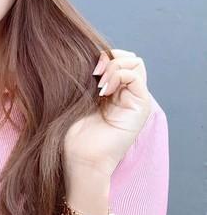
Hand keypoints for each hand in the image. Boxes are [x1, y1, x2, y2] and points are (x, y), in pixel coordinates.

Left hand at [63, 49, 151, 178]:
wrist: (81, 159)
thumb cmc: (73, 133)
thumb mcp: (76, 99)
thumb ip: (85, 79)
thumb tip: (84, 55)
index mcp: (112, 91)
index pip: (117, 58)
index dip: (103, 55)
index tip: (86, 66)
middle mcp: (126, 93)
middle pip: (129, 57)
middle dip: (111, 56)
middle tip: (94, 71)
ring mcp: (135, 100)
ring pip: (136, 63)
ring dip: (114, 65)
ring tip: (98, 81)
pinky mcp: (140, 107)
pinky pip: (135, 77)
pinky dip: (118, 75)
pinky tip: (102, 90)